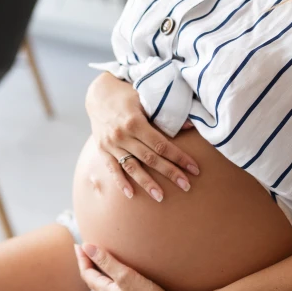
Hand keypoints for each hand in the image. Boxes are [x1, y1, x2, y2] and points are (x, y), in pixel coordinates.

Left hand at [74, 242, 182, 290]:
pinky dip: (108, 283)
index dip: (82, 259)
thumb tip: (86, 247)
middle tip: (84, 252)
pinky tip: (115, 283)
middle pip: (92, 282)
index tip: (78, 245)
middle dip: (87, 266)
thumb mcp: (125, 275)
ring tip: (97, 265)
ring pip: (102, 289)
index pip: (87, 274)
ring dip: (97, 275)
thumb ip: (106, 261)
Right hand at [84, 72, 199, 201]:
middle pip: (150, 159)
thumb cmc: (126, 95)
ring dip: (147, 183)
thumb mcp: (146, 98)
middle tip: (186, 186)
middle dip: (170, 173)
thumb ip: (165, 114)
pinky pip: (112, 168)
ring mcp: (111, 144)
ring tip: (160, 197)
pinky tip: (131, 194)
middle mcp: (122, 135)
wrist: (98, 94)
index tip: (193, 168)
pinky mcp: (102, 149)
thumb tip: (189, 126)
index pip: (161, 145)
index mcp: (135, 122)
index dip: (179, 157)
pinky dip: (121, 182)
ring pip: (132, 167)